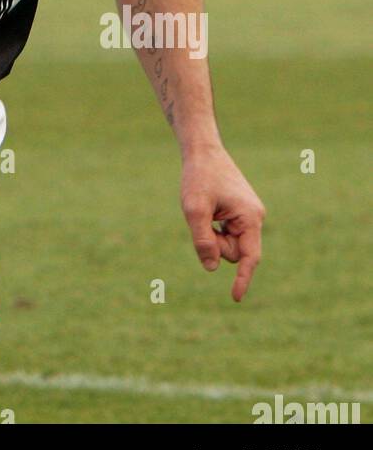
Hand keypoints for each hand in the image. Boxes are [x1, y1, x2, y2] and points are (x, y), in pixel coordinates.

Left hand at [180, 145, 265, 301]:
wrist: (203, 151)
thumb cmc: (198, 177)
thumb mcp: (194, 209)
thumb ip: (203, 240)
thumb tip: (212, 268)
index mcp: (250, 218)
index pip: (249, 258)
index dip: (243, 279)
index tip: (235, 298)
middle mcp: (254, 218)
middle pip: (234, 252)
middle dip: (216, 244)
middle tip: (202, 218)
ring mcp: (248, 215)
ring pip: (228, 243)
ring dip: (213, 235)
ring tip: (205, 210)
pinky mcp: (240, 213)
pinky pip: (226, 233)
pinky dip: (213, 227)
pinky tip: (208, 210)